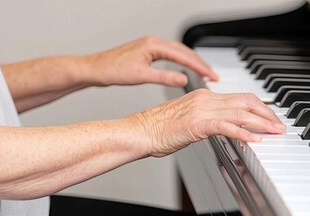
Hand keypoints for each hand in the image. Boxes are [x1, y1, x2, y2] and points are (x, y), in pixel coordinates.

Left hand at [83, 35, 218, 86]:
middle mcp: (153, 42)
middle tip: (214, 76)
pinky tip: (186, 68)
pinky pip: (170, 55)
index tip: (212, 76)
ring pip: (178, 52)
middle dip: (200, 63)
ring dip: (192, 62)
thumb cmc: (112, 70)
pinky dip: (181, 62)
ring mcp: (150, 46)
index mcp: (153, 45)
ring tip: (205, 73)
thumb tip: (183, 80)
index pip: (183, 56)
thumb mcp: (141, 77)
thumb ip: (164, 78)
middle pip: (184, 51)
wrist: (95, 68)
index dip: (200, 67)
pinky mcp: (147, 52)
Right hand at [128, 89, 285, 156]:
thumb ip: (205, 120)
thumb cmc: (157, 129)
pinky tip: (253, 140)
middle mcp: (205, 99)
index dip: (259, 107)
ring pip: (241, 112)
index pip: (239, 96)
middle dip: (267, 113)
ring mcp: (201, 109)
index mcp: (203, 96)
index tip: (270, 118)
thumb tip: (221, 128)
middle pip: (246, 101)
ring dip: (261, 123)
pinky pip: (226, 126)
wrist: (139, 131)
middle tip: (278, 125)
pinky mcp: (197, 123)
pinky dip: (243, 133)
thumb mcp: (187, 121)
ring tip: (273, 132)